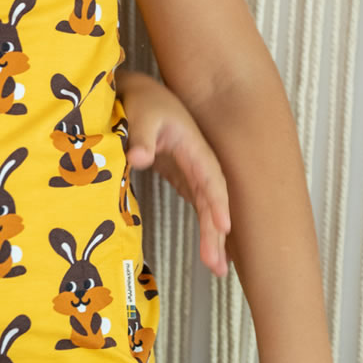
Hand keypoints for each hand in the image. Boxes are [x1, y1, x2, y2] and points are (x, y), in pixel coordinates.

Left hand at [117, 70, 230, 276]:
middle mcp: (198, 162)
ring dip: (214, 236)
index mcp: (193, 146)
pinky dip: (206, 228)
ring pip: (207, 207)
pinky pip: (199, 206)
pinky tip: (212, 252)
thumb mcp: (139, 116)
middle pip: (212, 200)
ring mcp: (192, 171)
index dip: (217, 202)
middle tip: (217, 265)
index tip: (223, 226)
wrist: (139, 93)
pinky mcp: (183, 178)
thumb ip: (140, 137)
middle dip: (216, 232)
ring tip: (218, 269)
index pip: (210, 177)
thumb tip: (139, 159)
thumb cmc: (141, 102)